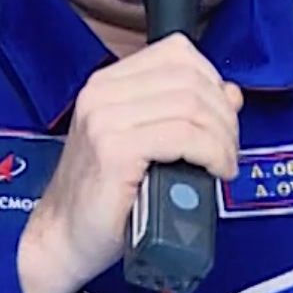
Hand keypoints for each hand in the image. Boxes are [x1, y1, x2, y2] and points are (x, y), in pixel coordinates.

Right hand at [16, 35, 242, 292]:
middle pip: (190, 80)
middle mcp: (102, 94)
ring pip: (192, 107)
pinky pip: (184, 137)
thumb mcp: (145, 145)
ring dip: (223, 138)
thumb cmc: (103, 200)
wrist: (62, 239)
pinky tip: (216, 171)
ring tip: (224, 164)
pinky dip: (212, 153)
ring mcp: (105, 120)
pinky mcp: (114, 150)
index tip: (222, 117)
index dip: (213, 82)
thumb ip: (182, 114)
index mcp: (107, 85)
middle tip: (229, 150)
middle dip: (224, 116)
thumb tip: (229, 94)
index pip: (177, 54)